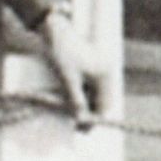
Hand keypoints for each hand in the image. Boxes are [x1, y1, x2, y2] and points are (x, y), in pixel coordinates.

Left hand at [37, 6, 103, 129]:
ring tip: (71, 113)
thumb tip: (81, 119)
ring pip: (96, 97)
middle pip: (102, 102)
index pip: (105, 106)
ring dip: (86, 106)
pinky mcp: (92, 69)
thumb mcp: (67, 79)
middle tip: (76, 125)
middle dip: (90, 113)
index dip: (94, 120)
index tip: (82, 129)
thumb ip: (75, 100)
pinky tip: (71, 100)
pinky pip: (90, 89)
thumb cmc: (60, 52)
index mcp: (104, 75)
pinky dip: (82, 97)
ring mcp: (100, 70)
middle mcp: (106, 73)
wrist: (54, 30)